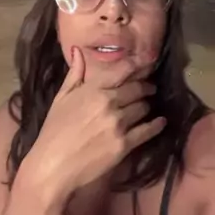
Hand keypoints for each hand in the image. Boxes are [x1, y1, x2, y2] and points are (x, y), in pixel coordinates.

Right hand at [12, 47, 164, 212]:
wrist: (54, 164)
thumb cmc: (54, 129)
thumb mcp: (61, 96)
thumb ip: (74, 73)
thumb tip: (78, 50)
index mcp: (93, 88)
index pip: (123, 70)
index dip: (138, 64)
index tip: (146, 62)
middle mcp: (109, 102)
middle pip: (137, 89)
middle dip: (146, 86)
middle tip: (150, 87)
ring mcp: (118, 124)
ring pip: (142, 108)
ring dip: (147, 104)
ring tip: (149, 104)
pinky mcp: (124, 145)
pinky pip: (146, 131)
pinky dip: (156, 125)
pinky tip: (161, 122)